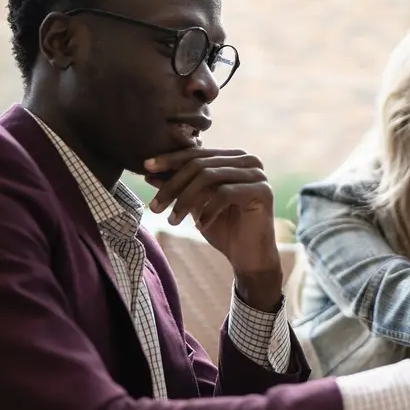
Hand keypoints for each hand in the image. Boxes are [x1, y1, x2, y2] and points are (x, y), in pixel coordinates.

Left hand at [144, 148, 281, 309]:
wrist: (248, 257)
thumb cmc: (223, 228)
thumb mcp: (194, 204)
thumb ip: (178, 185)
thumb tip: (148, 171)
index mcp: (234, 157)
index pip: (196, 153)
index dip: (170, 159)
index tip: (146, 168)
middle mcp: (248, 160)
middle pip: (200, 164)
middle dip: (173, 185)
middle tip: (154, 206)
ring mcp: (257, 175)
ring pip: (209, 177)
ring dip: (185, 199)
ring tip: (172, 220)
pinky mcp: (263, 191)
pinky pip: (224, 193)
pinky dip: (207, 209)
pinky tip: (200, 225)